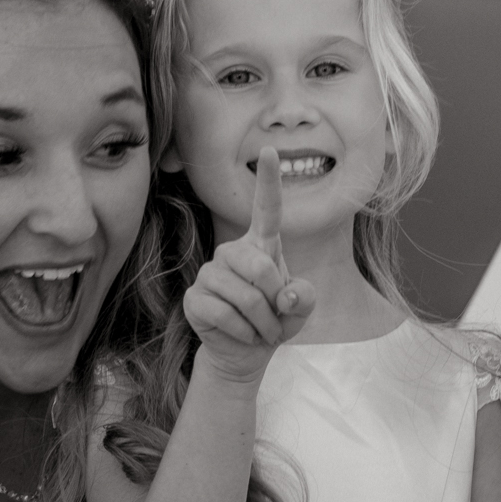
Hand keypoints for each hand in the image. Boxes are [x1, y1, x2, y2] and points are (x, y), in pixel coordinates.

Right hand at [183, 147, 315, 382]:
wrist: (246, 351)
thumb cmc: (276, 320)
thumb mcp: (301, 309)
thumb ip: (305, 297)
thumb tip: (285, 295)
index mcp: (261, 246)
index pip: (267, 209)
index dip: (268, 180)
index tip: (270, 150)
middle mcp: (233, 252)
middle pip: (259, 267)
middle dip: (274, 300)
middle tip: (276, 320)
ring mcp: (210, 272)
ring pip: (243, 296)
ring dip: (262, 322)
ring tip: (262, 330)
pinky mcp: (195, 297)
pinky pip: (225, 313)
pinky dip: (244, 332)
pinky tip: (243, 335)